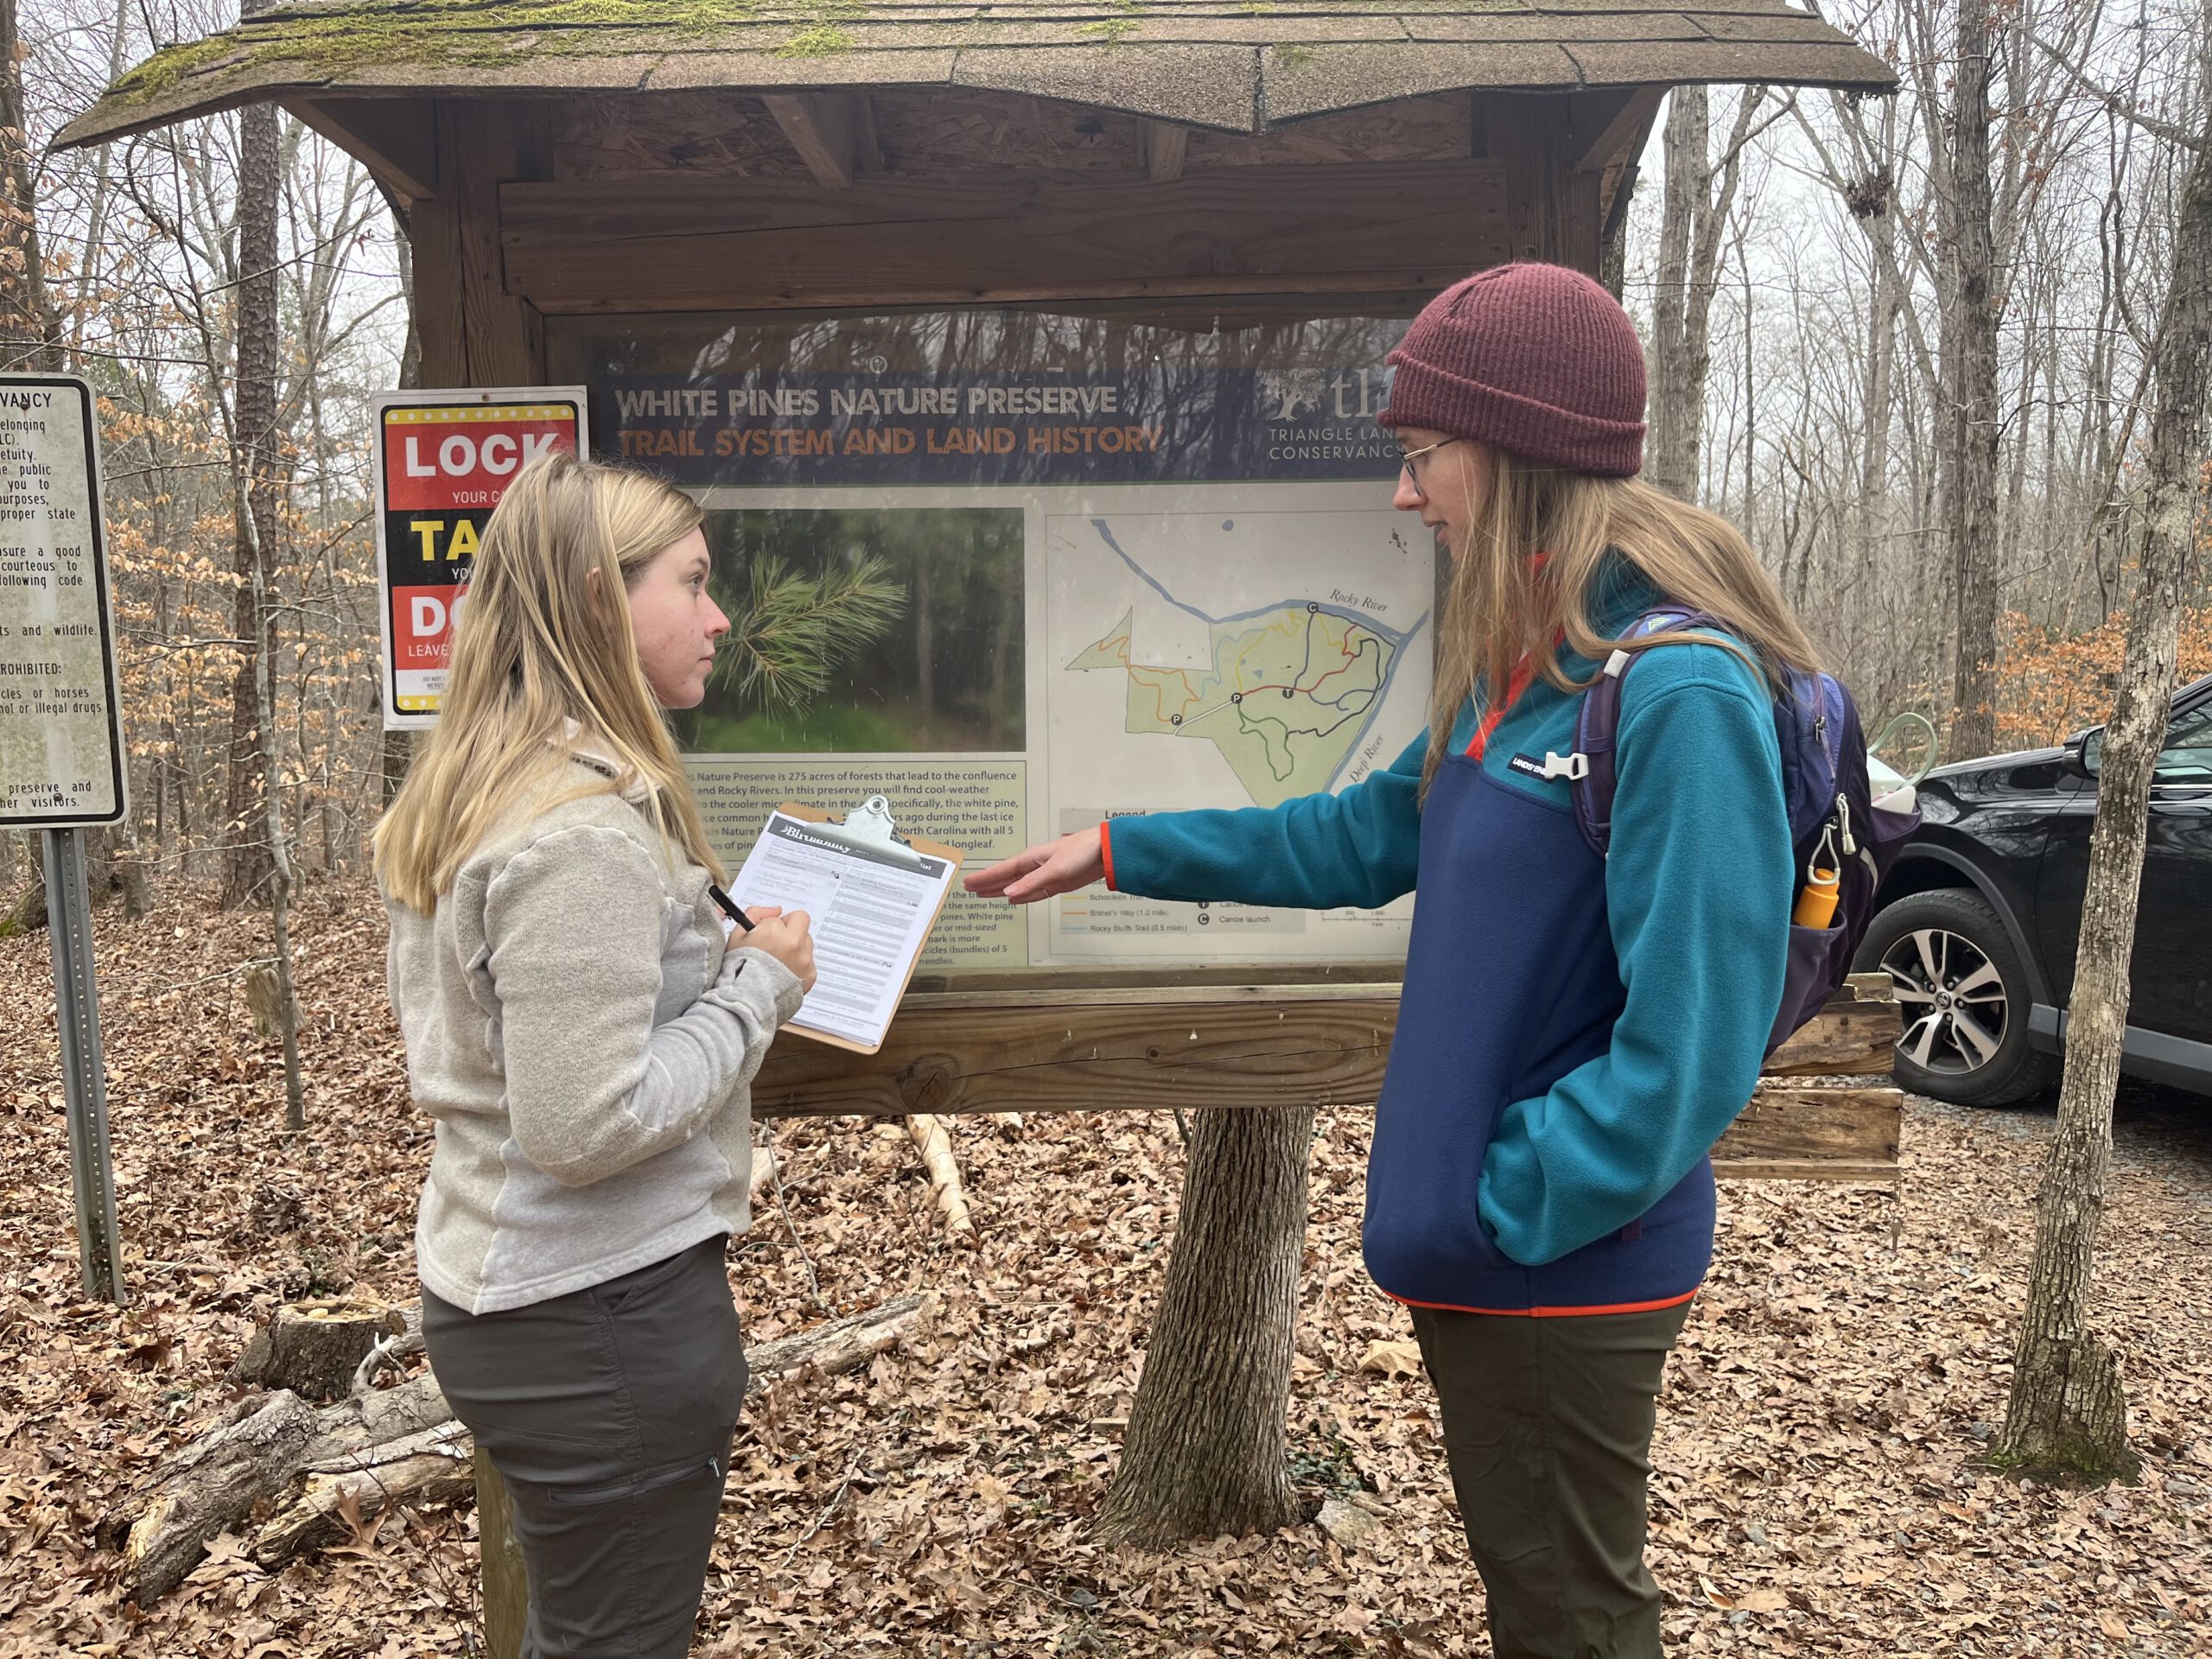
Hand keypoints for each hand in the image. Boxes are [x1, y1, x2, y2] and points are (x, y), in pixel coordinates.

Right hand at [745, 908, 816, 992]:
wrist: (747, 1001)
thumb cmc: (739, 969)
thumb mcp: (738, 935)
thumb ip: (756, 913)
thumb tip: (777, 909)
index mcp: (776, 931)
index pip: (782, 916)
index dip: (773, 925)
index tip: (766, 935)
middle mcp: (795, 944)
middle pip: (801, 924)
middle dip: (790, 931)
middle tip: (775, 945)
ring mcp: (805, 961)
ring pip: (807, 943)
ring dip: (796, 948)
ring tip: (778, 963)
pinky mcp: (811, 976)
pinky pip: (809, 962)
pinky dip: (799, 966)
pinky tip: (784, 974)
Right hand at [964, 827, 1105, 904]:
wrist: (1105, 852)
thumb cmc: (1081, 852)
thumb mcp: (1055, 869)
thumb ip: (1032, 883)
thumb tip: (1009, 894)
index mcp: (1032, 858)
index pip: (1002, 870)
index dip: (985, 878)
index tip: (968, 883)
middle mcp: (1036, 866)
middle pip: (1006, 878)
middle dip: (989, 884)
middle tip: (970, 889)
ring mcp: (1045, 875)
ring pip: (1018, 886)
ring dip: (1002, 890)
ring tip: (985, 895)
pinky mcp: (1056, 883)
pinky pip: (1034, 892)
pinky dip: (1022, 897)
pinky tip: (1013, 900)